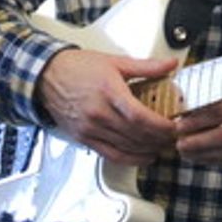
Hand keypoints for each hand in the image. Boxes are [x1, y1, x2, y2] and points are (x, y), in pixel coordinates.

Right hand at [36, 49, 177, 165]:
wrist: (45, 76)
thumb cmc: (78, 68)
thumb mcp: (116, 62)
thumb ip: (147, 66)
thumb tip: (170, 65)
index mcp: (109, 92)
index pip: (140, 116)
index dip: (161, 126)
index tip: (175, 126)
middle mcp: (99, 114)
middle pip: (136, 134)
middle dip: (159, 139)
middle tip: (175, 137)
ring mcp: (90, 129)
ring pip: (125, 147)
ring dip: (147, 150)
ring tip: (164, 146)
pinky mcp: (83, 138)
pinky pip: (109, 154)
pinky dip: (129, 159)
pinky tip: (143, 157)